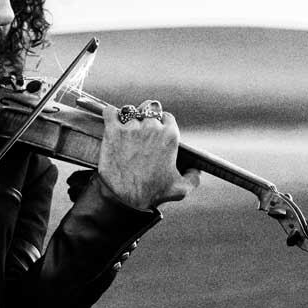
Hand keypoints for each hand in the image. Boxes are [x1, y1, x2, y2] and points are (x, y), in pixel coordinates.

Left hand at [75, 97, 199, 207]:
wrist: (125, 198)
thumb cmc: (153, 194)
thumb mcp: (180, 189)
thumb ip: (193, 179)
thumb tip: (197, 171)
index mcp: (170, 136)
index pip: (166, 117)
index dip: (160, 123)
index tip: (154, 130)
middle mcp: (152, 128)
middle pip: (149, 109)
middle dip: (144, 116)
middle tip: (138, 127)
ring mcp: (132, 128)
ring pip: (129, 111)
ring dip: (126, 117)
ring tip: (124, 127)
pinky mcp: (113, 131)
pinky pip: (110, 112)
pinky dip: (110, 114)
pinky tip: (111, 120)